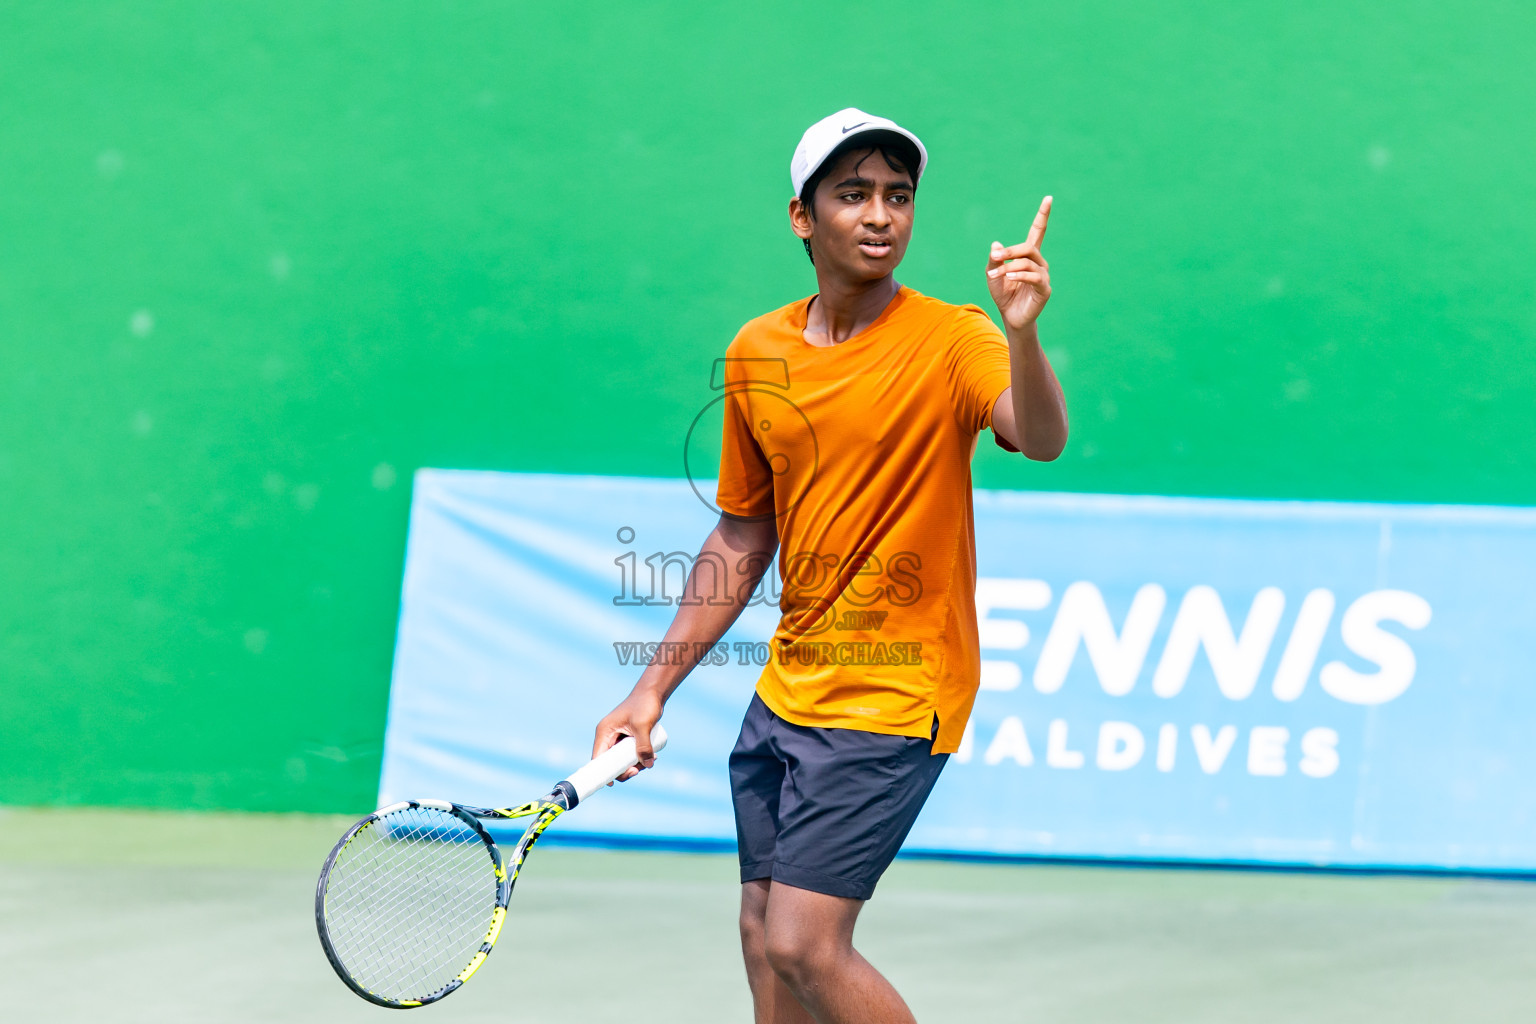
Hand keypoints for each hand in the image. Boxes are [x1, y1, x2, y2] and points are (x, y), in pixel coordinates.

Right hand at [591, 685, 663, 783]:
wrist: (653, 692)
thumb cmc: (644, 704)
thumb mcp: (643, 726)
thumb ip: (644, 746)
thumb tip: (647, 765)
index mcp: (605, 732)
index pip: (599, 757)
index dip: (603, 772)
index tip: (613, 783)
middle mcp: (609, 735)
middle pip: (611, 761)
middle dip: (624, 769)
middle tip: (638, 770)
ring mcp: (619, 737)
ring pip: (622, 759)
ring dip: (635, 764)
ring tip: (651, 760)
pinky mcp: (628, 737)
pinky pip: (630, 753)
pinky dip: (639, 758)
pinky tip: (652, 757)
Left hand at [986, 196, 1052, 329]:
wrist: (1010, 316)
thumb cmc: (1003, 293)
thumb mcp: (992, 274)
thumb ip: (994, 260)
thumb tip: (996, 244)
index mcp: (1028, 255)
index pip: (1038, 231)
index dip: (1043, 215)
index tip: (1048, 198)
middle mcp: (1039, 262)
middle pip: (1028, 247)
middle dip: (1009, 251)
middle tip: (994, 258)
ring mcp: (1043, 275)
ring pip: (1028, 262)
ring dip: (1009, 267)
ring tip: (995, 275)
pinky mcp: (1044, 288)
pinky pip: (1034, 276)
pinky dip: (1021, 275)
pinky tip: (1011, 277)